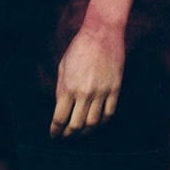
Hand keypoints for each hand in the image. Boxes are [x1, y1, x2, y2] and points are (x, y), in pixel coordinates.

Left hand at [49, 15, 124, 137]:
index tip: (54, 135)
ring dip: (85, 132)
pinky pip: (109, 114)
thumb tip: (60, 107)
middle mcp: (85, 93)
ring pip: (93, 123)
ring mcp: (102, 92)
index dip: (56, 130)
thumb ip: (61, 88)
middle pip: (76, 125)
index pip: (60, 118)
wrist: (102, 33)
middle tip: (66, 136)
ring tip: (80, 132)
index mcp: (69, 87)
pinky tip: (97, 123)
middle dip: (69, 134)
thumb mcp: (63, 66)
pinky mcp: (115, 89)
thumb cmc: (79, 47)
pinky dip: (102, 122)